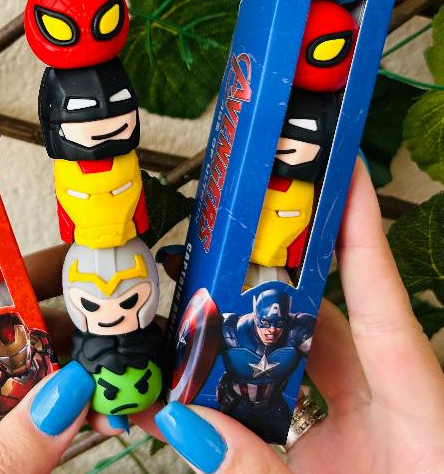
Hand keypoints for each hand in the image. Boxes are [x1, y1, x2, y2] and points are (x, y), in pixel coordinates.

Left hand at [0, 256, 96, 473]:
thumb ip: (7, 458)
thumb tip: (67, 394)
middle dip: (40, 286)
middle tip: (92, 269)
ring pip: (24, 357)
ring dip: (72, 348)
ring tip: (120, 343)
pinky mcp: (0, 445)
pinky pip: (43, 405)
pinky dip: (78, 401)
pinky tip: (111, 407)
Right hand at [154, 160, 443, 473]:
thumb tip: (188, 427)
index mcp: (419, 407)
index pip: (379, 298)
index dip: (360, 229)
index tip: (343, 169)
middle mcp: (396, 399)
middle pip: (326, 317)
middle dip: (265, 282)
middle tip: (219, 246)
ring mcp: (374, 418)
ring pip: (305, 353)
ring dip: (250, 336)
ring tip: (196, 314)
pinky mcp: (349, 439)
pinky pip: (297, 389)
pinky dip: (254, 380)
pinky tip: (211, 380)